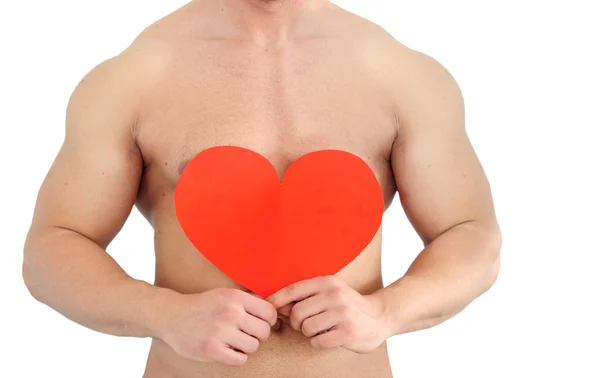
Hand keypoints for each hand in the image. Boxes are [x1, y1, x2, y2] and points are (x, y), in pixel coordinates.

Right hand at [156, 288, 277, 365]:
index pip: (269, 312)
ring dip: (247, 346)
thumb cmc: (203, 306)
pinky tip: (227, 349)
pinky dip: (237, 357)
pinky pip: (240, 359)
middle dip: (258, 334)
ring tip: (234, 341)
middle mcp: (230, 313)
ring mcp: (220, 332)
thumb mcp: (225, 295)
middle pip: (264, 331)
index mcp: (235, 297)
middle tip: (246, 333)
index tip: (260, 323)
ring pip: (253, 346)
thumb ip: (248, 301)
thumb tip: (276, 309)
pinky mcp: (212, 350)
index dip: (269, 320)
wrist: (172, 315)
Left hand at [266, 276, 390, 352]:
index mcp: (327, 282)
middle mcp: (334, 295)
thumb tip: (275, 305)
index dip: (276, 300)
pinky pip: (318, 341)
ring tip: (322, 329)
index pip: (293, 290)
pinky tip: (329, 337)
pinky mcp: (348, 332)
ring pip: (306, 328)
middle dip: (297, 322)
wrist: (379, 316)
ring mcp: (342, 313)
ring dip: (310, 333)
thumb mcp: (328, 293)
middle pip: (297, 312)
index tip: (268, 308)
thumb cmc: (347, 305)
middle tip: (307, 324)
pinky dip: (319, 342)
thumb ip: (305, 297)